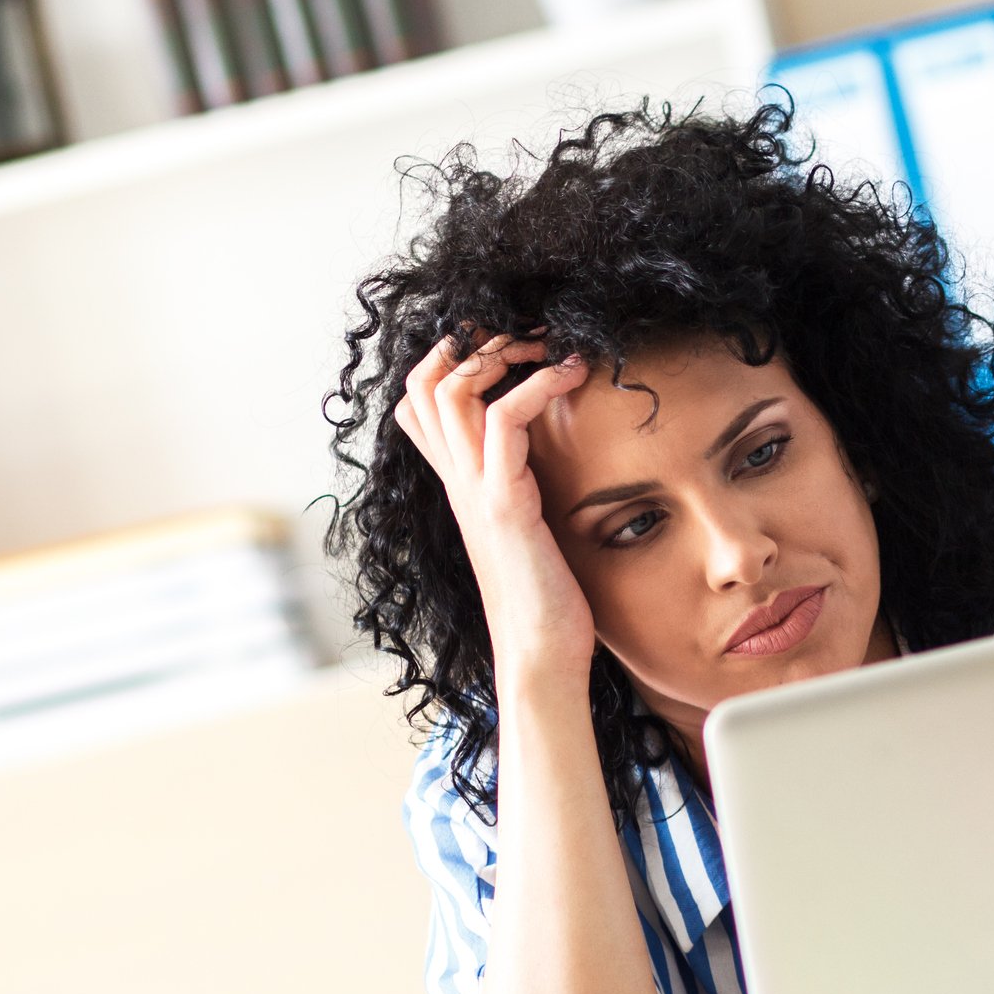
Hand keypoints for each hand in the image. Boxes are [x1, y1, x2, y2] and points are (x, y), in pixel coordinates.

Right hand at [393, 326, 596, 682]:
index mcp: (460, 485)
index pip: (420, 402)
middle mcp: (457, 482)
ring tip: (554, 346)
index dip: (452, 358)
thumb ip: (524, 486)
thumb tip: (547, 455)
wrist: (541, 656)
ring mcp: (474, 492)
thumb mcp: (528, 527)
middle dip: (475, 341)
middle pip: (424, 381)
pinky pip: (504, 419)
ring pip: (451, 389)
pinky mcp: (504, 506)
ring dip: (504, 351)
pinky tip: (573, 376)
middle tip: (533, 337)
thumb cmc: (546, 598)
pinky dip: (537, 384)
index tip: (513, 347)